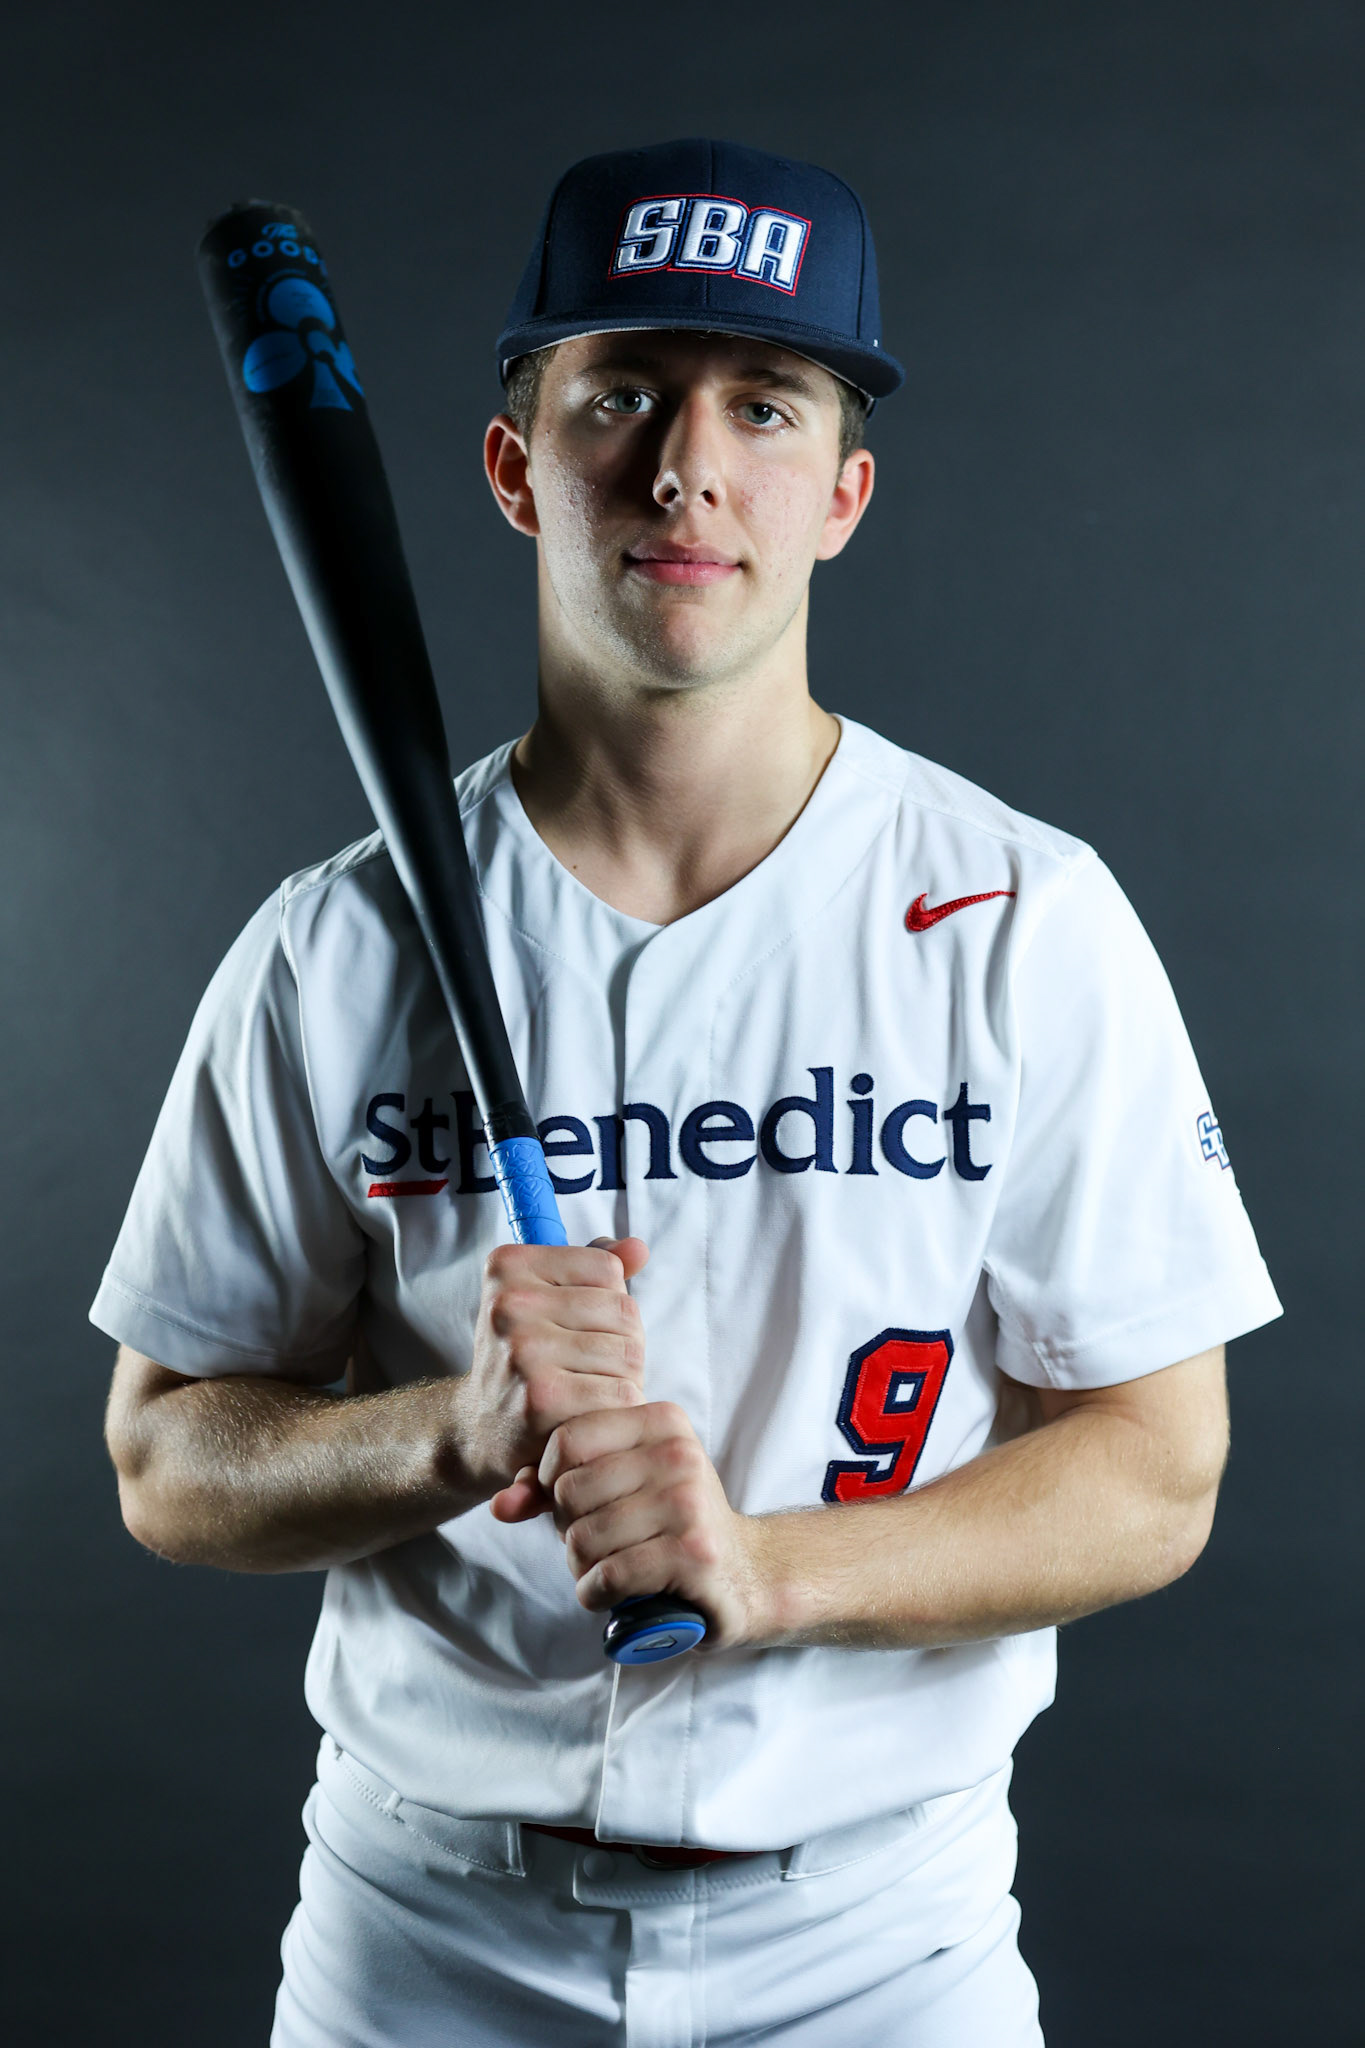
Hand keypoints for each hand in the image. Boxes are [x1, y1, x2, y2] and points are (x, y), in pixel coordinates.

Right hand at [454, 1237, 647, 1512]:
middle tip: (587, 1368)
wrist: (481, 1429)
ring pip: (629, 1354)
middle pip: (625, 1312)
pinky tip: (588, 1416)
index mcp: (509, 1265)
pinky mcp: (542, 1399)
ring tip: (587, 1391)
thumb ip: (596, 1265)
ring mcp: (523, 1351)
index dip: (609, 1302)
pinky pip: (622, 1395)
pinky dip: (618, 1412)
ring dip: (625, 1380)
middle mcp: (509, 1303)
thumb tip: (639, 1248)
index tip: (576, 1326)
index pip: (609, 1269)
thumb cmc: (528, 1355)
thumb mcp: (548, 1298)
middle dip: (623, 1344)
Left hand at [537, 1402, 773, 1650]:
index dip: (550, 1479)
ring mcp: (688, 1503)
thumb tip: (500, 1505)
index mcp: (660, 1421)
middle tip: (591, 1543)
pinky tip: (608, 1591)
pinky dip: (595, 1592)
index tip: (567, 1502)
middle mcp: (677, 1453)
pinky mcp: (692, 1554)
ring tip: (602, 1567)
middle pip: (569, 1490)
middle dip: (566, 1528)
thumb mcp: (620, 1486)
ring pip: (583, 1538)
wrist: (744, 1572)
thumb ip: (555, 1487)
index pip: (567, 1438)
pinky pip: (609, 1575)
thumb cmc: (670, 1523)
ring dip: (580, 1566)